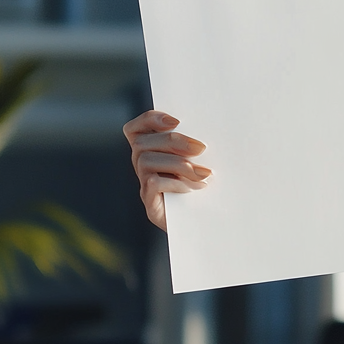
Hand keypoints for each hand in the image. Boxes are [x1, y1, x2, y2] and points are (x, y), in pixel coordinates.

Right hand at [124, 110, 210, 230]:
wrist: (205, 224)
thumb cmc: (204, 186)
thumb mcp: (200, 162)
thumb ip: (195, 146)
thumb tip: (207, 133)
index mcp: (152, 150)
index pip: (136, 128)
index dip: (150, 120)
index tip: (176, 121)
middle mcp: (142, 165)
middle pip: (143, 142)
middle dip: (173, 141)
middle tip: (202, 148)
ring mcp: (144, 184)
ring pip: (146, 161)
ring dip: (178, 163)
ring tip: (204, 173)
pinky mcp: (150, 203)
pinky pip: (152, 183)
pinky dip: (175, 181)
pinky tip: (196, 186)